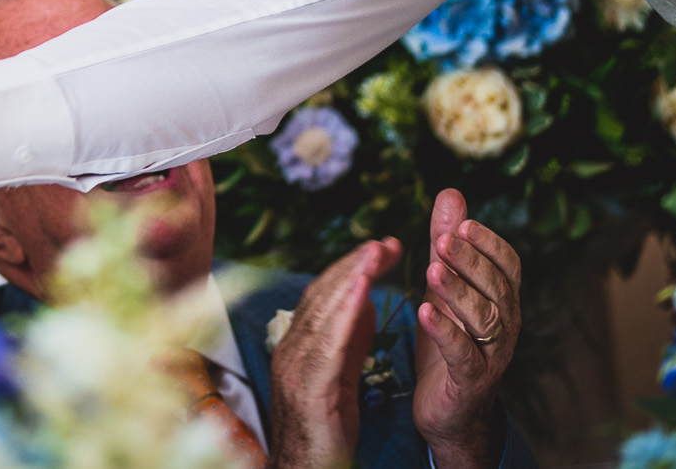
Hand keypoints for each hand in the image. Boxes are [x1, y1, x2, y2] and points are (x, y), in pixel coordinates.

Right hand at [267, 237, 394, 468]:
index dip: (351, 270)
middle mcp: (291, 349)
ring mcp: (295, 367)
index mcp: (300, 346)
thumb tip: (366, 302)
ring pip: (322, 312)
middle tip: (384, 244)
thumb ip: (351, 341)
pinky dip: (343, 312)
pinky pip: (327, 343)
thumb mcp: (341, 378)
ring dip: (350, 278)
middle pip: (322, 296)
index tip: (380, 250)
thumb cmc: (324, 432)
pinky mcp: (307, 387)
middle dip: (354, 266)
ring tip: (374, 252)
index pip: (323, 296)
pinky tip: (361, 291)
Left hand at [412, 190, 519, 468]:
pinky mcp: (469, 381)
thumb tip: (451, 193)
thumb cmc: (450, 340)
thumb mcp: (445, 286)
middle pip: (496, 287)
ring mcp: (491, 354)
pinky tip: (425, 311)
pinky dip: (445, 332)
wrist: (450, 410)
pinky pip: (463, 355)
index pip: (508, 265)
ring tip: (432, 270)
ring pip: (483, 318)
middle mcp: (505, 325)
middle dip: (470, 261)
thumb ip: (448, 242)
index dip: (488, 244)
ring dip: (458, 291)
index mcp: (502, 299)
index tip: (463, 224)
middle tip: (442, 241)